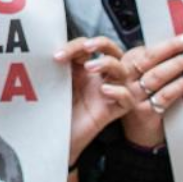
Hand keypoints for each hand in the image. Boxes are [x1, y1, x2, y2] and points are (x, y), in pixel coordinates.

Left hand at [54, 36, 131, 163]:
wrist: (54, 137)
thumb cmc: (55, 109)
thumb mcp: (56, 81)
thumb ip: (61, 65)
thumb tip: (57, 47)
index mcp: (85, 68)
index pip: (89, 47)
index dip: (76, 45)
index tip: (57, 55)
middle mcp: (99, 78)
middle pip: (113, 51)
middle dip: (102, 43)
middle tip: (86, 47)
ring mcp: (107, 93)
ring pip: (122, 71)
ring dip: (108, 63)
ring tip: (89, 67)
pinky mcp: (112, 111)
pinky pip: (127, 98)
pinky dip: (119, 91)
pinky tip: (104, 91)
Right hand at [119, 33, 182, 147]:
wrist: (135, 136)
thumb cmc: (140, 102)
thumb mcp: (137, 78)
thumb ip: (150, 63)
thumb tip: (177, 45)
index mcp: (122, 67)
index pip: (145, 51)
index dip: (167, 43)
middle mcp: (123, 80)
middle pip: (149, 58)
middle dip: (173, 47)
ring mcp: (132, 96)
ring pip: (156, 76)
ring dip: (177, 64)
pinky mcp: (143, 113)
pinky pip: (164, 96)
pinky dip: (179, 86)